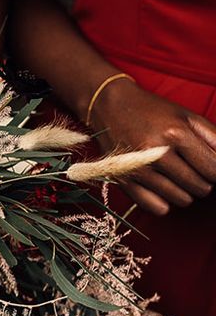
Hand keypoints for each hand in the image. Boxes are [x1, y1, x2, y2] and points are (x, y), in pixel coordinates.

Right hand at [90, 77, 215, 215]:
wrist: (110, 106)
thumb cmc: (151, 111)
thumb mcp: (187, 116)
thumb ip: (214, 138)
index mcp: (176, 133)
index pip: (214, 168)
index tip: (209, 164)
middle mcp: (156, 153)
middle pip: (200, 187)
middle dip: (203, 180)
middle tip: (191, 168)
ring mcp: (139, 169)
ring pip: (182, 199)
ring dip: (185, 191)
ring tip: (175, 175)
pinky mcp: (125, 181)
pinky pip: (158, 208)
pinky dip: (165, 202)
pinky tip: (161, 186)